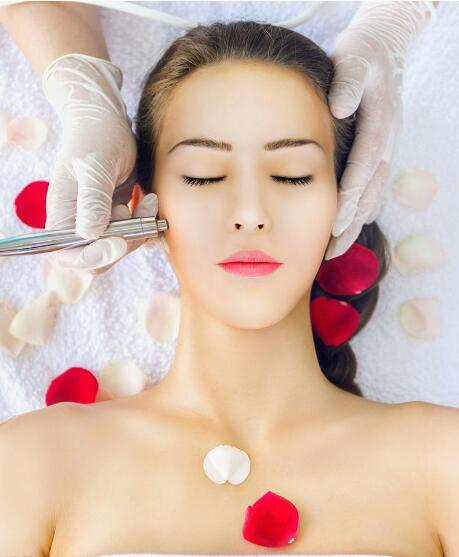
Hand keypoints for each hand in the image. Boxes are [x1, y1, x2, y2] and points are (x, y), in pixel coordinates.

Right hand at [42, 52, 139, 271]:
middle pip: (99, 258)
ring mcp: (98, 221)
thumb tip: (89, 234)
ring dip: (139, 230)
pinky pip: (132, 234)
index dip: (92, 258)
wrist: (106, 120)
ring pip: (120, 247)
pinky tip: (150, 202)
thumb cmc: (96, 137)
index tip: (117, 243)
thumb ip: (92, 200)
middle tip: (139, 216)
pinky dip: (145, 225)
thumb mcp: (95, 167)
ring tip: (148, 200)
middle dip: (124, 243)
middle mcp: (77, 222)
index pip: (69, 255)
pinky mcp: (115, 216)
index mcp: (62, 215)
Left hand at [325, 1, 436, 259]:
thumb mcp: (354, 58)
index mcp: (381, 125)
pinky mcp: (376, 159)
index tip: (337, 223)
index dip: (351, 196)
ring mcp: (383, 154)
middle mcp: (385, 145)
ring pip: (371, 197)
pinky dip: (355, 214)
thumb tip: (340, 108)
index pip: (364, 167)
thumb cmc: (360, 57)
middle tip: (330, 252)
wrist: (380, 54)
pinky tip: (338, 231)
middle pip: (370, 192)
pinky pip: (368, 192)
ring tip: (331, 252)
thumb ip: (348, 81)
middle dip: (350, 224)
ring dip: (353, 226)